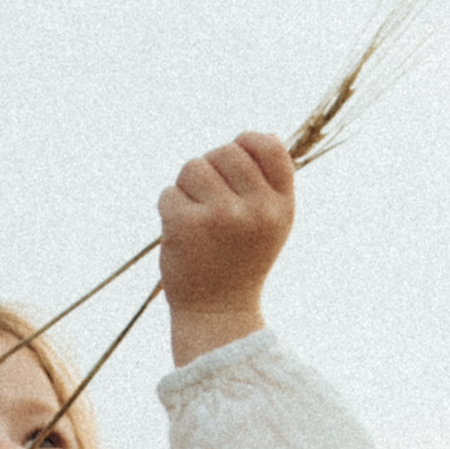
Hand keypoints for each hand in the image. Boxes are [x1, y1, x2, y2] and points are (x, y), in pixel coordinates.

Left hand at [158, 133, 294, 364]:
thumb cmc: (241, 263)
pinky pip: (169, 193)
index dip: (247, 143)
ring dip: (186, 187)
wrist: (218, 313)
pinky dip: (169, 209)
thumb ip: (268, 184)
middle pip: (225, 151)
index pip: (268, 146)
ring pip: (193, 167)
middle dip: (210, 169)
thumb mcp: (269, 225)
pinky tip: (181, 234)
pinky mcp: (187, 224)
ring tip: (196, 217)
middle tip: (209, 201)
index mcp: (281, 206)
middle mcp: (256, 209)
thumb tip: (257, 135)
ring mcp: (221, 216)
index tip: (235, 159)